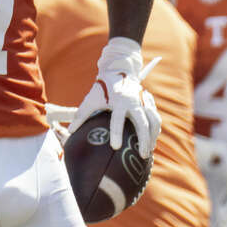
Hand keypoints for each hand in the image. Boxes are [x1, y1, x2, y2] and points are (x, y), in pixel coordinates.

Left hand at [72, 38, 161, 157]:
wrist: (118, 71)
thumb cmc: (102, 88)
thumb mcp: (91, 99)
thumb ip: (81, 114)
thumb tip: (71, 130)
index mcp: (118, 101)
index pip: (117, 119)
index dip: (117, 133)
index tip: (116, 147)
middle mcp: (133, 101)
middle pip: (142, 123)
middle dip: (143, 140)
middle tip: (142, 155)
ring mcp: (143, 101)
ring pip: (153, 120)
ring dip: (152, 136)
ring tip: (148, 151)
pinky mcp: (148, 102)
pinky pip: (155, 117)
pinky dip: (155, 129)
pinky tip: (152, 140)